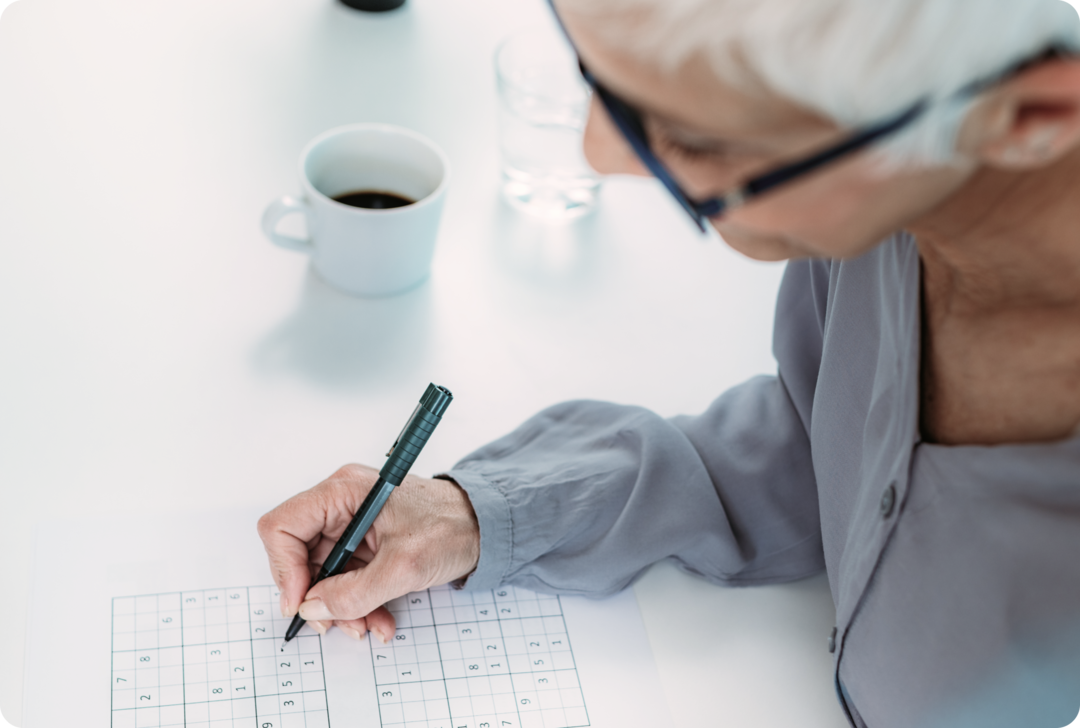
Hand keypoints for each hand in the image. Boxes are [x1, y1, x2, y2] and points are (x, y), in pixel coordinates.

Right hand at [257, 464, 479, 642]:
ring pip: (322, 574)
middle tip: (335, 624)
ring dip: (341, 607)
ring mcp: (350, 523)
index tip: (301, 603)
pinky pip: (344, 578)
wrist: (485, 527)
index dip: (284, 568)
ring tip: (368, 626)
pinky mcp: (363, 542)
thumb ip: (355, 593)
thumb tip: (313, 608)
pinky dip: (357, 603)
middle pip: (299, 556)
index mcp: (344, 491)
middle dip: (318, 597)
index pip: (283, 525)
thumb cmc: (452, 528)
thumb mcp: (404, 567)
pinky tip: (379, 618)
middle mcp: (341, 503)